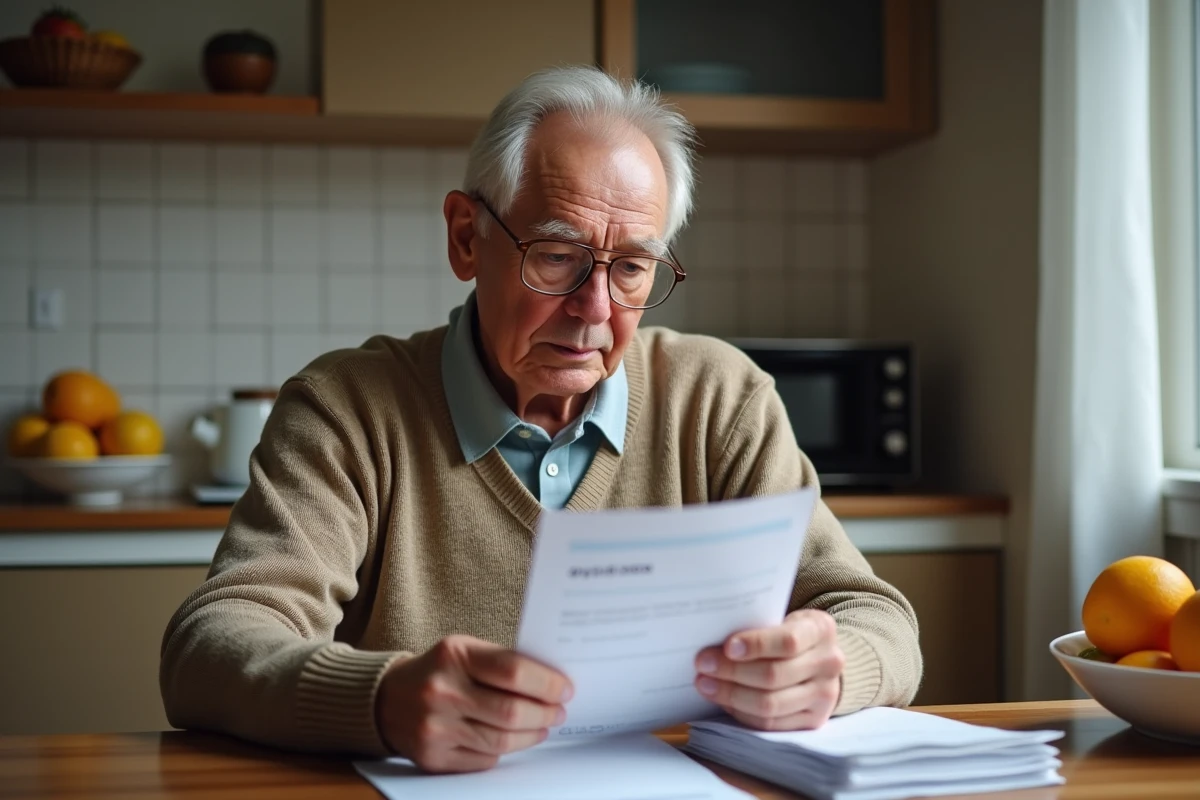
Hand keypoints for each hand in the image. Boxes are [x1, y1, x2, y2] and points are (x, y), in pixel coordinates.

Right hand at [375, 634, 572, 772]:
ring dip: (532, 735)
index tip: (566, 688)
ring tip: (543, 726)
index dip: (546, 683)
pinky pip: (484, 759)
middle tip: (559, 711)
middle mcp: (442, 691)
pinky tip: (516, 739)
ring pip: (501, 741)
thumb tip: (551, 682)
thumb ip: (501, 662)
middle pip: (511, 712)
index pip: (513, 671)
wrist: (387, 700)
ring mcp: (435, 728)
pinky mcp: (433, 757)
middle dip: (545, 713)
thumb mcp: (463, 650)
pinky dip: (505, 750)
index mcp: (454, 655)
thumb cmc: (439, 671)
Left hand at [694, 609, 843, 730]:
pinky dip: (741, 712)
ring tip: (705, 683)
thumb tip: (712, 638)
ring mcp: (824, 695)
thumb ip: (757, 624)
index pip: (788, 641)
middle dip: (732, 671)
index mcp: (821, 630)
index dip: (756, 645)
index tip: (727, 647)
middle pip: (774, 675)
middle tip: (703, 664)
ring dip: (731, 695)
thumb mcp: (783, 618)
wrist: (819, 658)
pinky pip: (770, 724)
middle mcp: (829, 663)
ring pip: (770, 704)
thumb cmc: (789, 632)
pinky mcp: (813, 720)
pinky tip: (723, 700)